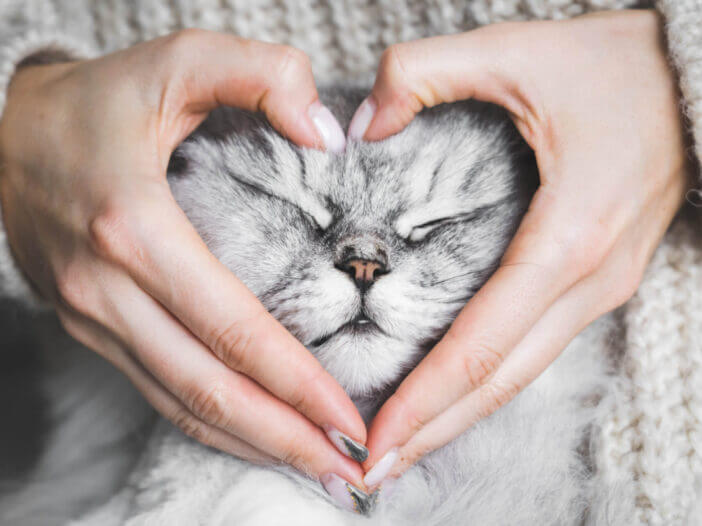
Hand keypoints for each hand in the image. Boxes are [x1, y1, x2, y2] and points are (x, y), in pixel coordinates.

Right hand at [0, 29, 365, 485]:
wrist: (5, 135)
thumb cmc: (99, 100)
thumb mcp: (178, 59)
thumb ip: (262, 73)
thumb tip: (329, 135)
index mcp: (134, 229)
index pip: (233, 328)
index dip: (296, 383)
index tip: (351, 418)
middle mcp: (109, 291)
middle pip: (209, 389)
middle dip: (285, 439)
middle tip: (351, 471)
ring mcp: (95, 320)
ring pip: (181, 406)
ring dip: (253, 446)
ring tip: (317, 469)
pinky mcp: (94, 330)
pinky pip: (159, 392)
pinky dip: (212, 426)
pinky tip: (255, 439)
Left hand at [348, 10, 690, 486]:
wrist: (696, 74)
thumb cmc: (613, 65)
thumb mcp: (512, 50)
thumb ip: (420, 74)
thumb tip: (356, 128)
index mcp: (567, 240)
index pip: (478, 346)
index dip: (422, 401)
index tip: (372, 444)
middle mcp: (588, 283)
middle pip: (497, 383)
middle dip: (431, 433)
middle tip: (368, 474)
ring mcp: (599, 289)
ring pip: (518, 375)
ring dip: (458, 417)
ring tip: (400, 450)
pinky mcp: (595, 282)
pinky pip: (532, 349)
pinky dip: (486, 383)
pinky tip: (449, 397)